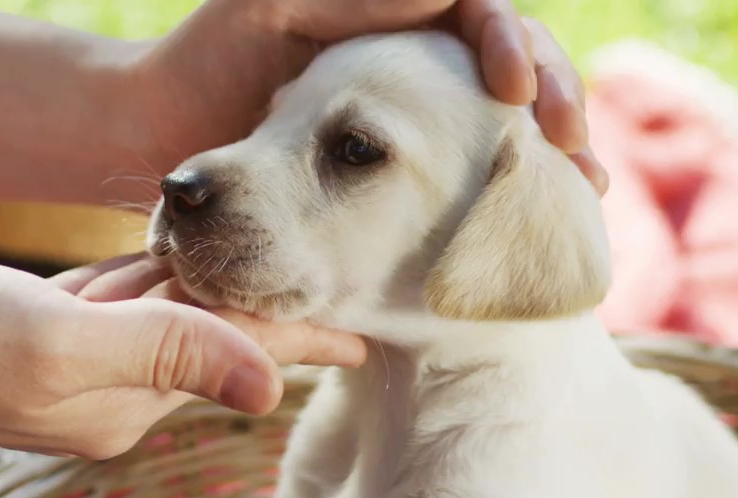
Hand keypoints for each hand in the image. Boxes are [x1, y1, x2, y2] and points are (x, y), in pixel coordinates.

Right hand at [0, 254, 364, 457]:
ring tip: (278, 270)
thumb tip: (270, 386)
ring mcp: (77, 363)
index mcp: (125, 405)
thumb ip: (166, 356)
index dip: (307, 337)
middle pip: (213, 339)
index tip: (370, 335)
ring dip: (218, 291)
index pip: (239, 358)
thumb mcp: (60, 345)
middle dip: (272, 310)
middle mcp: (111, 393)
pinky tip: (179, 265)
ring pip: (169, 317)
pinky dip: (152, 281)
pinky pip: (121, 304)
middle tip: (338, 280)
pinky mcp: (46, 332)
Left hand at [136, 0, 606, 193]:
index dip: (518, 51)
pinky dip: (507, 208)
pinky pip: (469, 191)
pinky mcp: (394, 184)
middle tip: (570, 152)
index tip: (513, 94)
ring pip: (505, 135)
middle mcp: (418, 70)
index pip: (487, 22)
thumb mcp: (268, 7)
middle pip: (519, 75)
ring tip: (580, 192)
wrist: (157, 137)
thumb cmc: (203, 61)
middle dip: (554, 106)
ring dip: (548, 164)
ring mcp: (412, 128)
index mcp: (396, 24)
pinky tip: (532, 235)